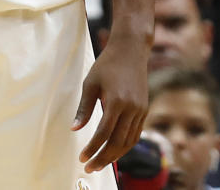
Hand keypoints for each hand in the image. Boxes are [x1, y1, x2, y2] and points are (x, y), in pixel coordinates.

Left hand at [72, 35, 148, 172]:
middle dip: (103, 158)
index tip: (82, 158)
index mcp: (116, 101)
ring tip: (100, 163)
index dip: (92, 148)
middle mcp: (131, 107)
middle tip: (90, 168)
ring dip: (115, 156)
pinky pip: (135, 134)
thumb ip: (84, 108)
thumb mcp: (90, 83)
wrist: (131, 50)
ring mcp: (140, 109)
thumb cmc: (107, 64)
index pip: (103, 133)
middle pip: (117, 142)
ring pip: (128, 141)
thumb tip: (74, 129)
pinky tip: (114, 151)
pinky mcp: (144, 109)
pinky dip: (125, 146)